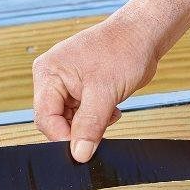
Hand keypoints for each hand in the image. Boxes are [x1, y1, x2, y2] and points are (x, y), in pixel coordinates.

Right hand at [32, 11, 161, 161]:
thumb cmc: (124, 50)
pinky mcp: (81, 87)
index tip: (83, 150)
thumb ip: (89, 125)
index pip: (45, 117)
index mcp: (48, 72)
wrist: (144, 35)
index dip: (63, 137)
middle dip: (79, 129)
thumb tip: (79, 154)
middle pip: (55, 120)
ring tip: (110, 110)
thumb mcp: (105, 93)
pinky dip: (97, 117)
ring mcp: (66, 82)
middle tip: (102, 127)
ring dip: (91, 124)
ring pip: (70, 119)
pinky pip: (81, 113)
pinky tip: (111, 107)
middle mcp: (52, 77)